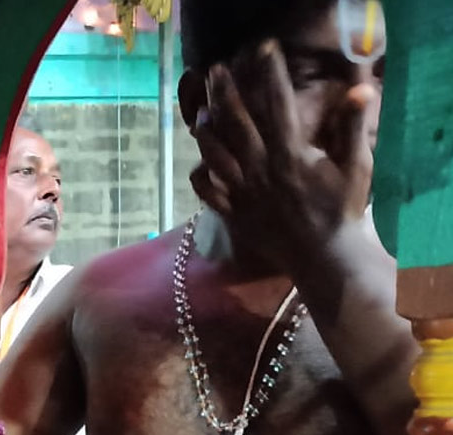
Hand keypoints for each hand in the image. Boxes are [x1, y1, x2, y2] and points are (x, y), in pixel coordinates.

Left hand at [190, 40, 374, 276]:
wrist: (324, 259)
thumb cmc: (342, 211)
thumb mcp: (355, 169)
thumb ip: (352, 130)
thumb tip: (360, 92)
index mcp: (290, 156)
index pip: (277, 105)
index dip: (270, 74)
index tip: (264, 50)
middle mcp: (261, 171)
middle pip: (235, 125)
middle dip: (223, 94)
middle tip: (215, 71)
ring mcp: (243, 194)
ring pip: (214, 156)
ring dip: (206, 132)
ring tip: (201, 113)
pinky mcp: (234, 214)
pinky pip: (208, 193)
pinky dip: (201, 178)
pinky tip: (201, 166)